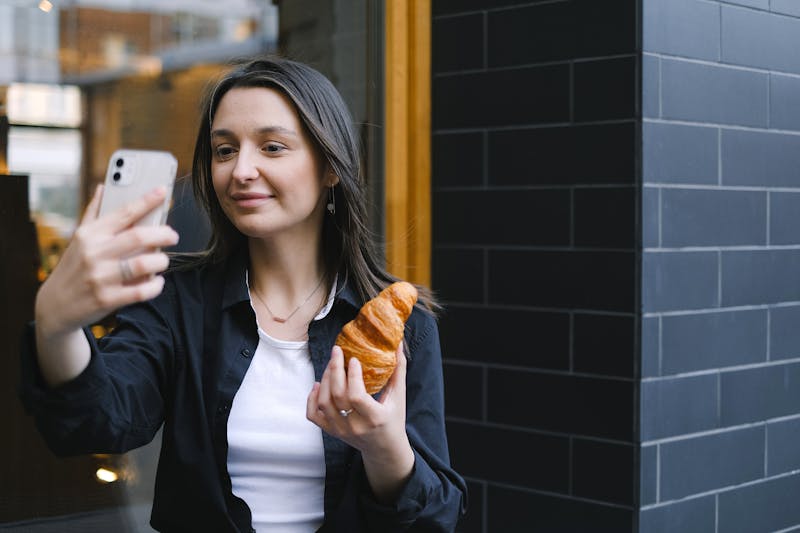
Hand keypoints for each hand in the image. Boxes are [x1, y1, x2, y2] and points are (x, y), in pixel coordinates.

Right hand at [35, 184, 178, 336]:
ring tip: (162, 260)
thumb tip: (104, 187)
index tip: (162, 191)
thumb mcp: (79, 239)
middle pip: (139, 237)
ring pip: (144, 264)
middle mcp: (95, 253)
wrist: (55, 305)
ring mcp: (101, 277)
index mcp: (90, 234)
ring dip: (161, 261)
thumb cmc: (73, 267)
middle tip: (172, 235)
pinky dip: (156, 285)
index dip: (146, 201)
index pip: (123, 212)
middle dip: (163, 234)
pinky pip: (142, 291)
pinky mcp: (108, 299)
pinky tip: (157, 281)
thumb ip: (93, 213)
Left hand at [307, 343, 414, 501]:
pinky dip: (311, 398)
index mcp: (374, 417)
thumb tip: (398, 345)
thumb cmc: (393, 420)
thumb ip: (398, 370)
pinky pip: (314, 415)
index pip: (357, 396)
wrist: (384, 449)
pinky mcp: (332, 431)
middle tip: (337, 351)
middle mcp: (355, 426)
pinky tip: (318, 385)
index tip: (353, 359)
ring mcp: (341, 430)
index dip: (352, 376)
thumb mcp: (399, 397)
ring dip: (325, 380)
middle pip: (337, 395)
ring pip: (324, 403)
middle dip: (335, 370)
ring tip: (331, 366)